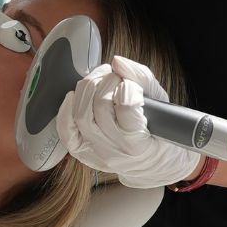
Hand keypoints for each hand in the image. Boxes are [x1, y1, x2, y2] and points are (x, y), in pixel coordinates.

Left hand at [56, 56, 198, 187]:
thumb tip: (117, 61)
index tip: (132, 85)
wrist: (153, 164)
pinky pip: (65, 129)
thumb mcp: (161, 103)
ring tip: (100, 82)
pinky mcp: (81, 151)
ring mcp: (95, 153)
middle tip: (114, 77)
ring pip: (81, 114)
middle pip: (100, 106)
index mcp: (140, 142)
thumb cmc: (159, 131)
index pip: (126, 106)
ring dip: (89, 88)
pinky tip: (76, 96)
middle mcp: (115, 151)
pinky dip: (66, 108)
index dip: (128, 87)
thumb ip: (142, 79)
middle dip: (107, 82)